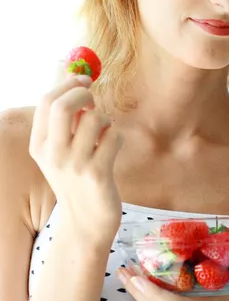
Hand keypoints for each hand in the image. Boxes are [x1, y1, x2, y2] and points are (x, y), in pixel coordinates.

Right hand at [29, 73, 123, 243]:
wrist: (86, 221)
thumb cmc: (77, 177)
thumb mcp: (60, 151)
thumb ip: (64, 120)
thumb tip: (75, 79)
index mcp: (40, 145)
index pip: (46, 102)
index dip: (67, 84)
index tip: (84, 79)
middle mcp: (53, 154)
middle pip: (62, 106)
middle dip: (83, 93)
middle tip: (93, 99)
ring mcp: (75, 165)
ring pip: (94, 119)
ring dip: (105, 119)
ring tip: (103, 134)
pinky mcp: (97, 173)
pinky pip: (113, 136)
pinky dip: (117, 136)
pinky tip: (111, 150)